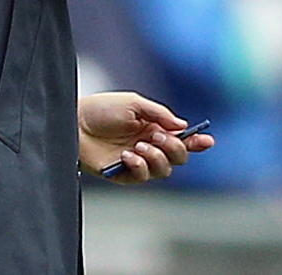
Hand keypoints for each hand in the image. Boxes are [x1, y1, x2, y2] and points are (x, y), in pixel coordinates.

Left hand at [78, 91, 213, 183]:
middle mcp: (149, 146)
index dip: (197, 142)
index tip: (207, 140)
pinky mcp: (123, 174)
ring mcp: (137, 162)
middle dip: (175, 148)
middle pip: (178, 158)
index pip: (182, 138)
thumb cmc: (102, 109)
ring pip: (164, 170)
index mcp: (155, 128)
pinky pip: (142, 177)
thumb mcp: (134, 103)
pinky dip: (140, 166)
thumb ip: (160, 114)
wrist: (74, 122)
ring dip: (156, 158)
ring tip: (139, 145)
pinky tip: (127, 155)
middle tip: (158, 137)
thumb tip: (183, 126)